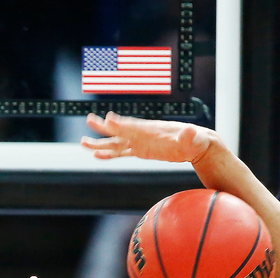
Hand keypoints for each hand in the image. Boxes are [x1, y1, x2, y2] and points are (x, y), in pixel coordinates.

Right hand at [82, 112, 216, 163]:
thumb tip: (190, 131)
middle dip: (105, 128)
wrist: (196, 143)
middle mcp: (143, 134)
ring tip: (83, 142)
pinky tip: (97, 155)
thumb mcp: (194, 138)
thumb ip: (189, 135)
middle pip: (120, 131)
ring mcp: (141, 142)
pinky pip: (122, 153)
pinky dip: (110, 154)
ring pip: (116, 143)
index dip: (122, 124)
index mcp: (153, 130)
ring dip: (100, 143)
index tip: (108, 120)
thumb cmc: (196, 140)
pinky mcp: (141, 151)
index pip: (135, 127)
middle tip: (89, 120)